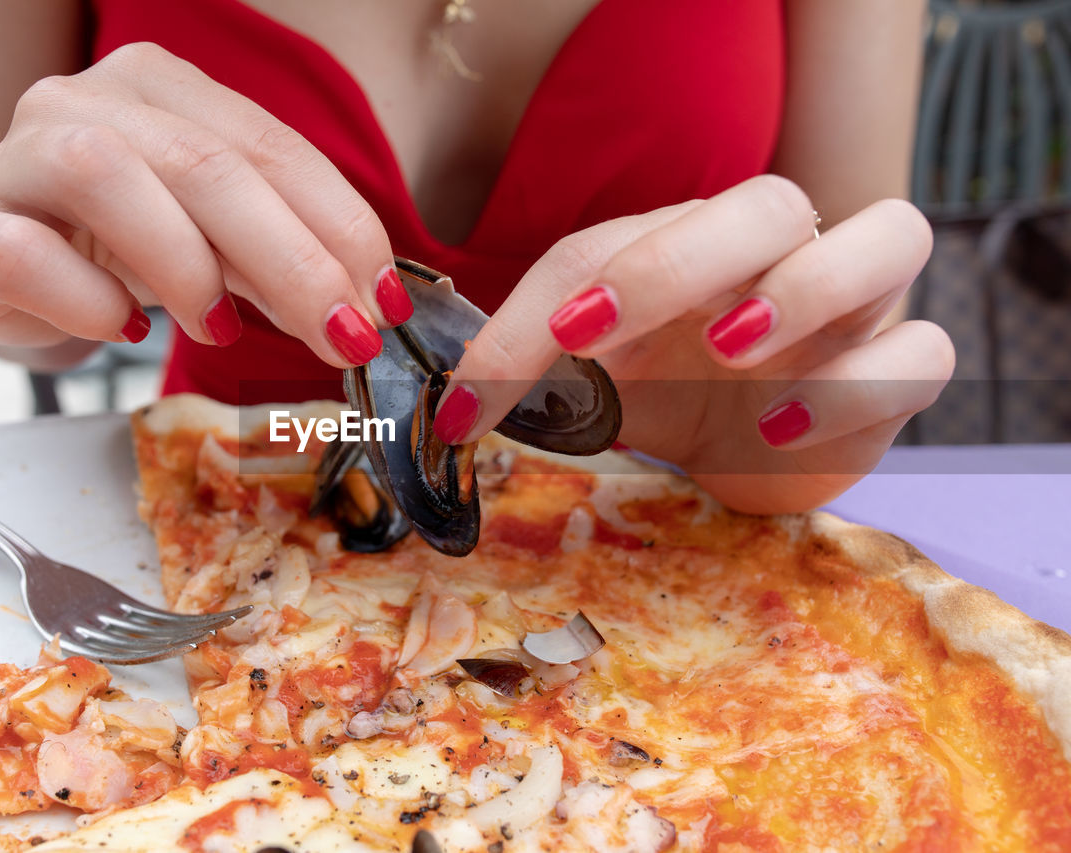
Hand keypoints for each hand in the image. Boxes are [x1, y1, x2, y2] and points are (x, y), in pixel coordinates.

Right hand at [0, 43, 408, 367]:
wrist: (4, 268)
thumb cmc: (123, 249)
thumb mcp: (216, 241)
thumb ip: (281, 255)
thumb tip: (365, 306)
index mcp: (162, 86)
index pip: (270, 147)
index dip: (340, 226)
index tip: (384, 303)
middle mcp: (86, 100)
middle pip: (205, 164)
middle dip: (293, 261)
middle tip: (343, 337)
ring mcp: (15, 156)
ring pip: (106, 176)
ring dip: (185, 265)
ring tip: (221, 330)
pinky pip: (24, 253)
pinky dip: (89, 300)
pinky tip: (125, 329)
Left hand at [432, 176, 953, 513]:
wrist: (755, 452)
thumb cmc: (672, 395)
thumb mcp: (595, 381)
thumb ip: (531, 371)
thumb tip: (447, 412)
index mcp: (695, 241)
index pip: (622, 241)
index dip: (556, 297)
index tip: (502, 373)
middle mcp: (783, 253)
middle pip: (770, 201)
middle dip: (678, 259)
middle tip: (595, 328)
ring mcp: (857, 307)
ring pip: (889, 235)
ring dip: (805, 286)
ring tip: (729, 349)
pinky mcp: (901, 372)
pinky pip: (921, 352)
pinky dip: (858, 385)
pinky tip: (781, 424)